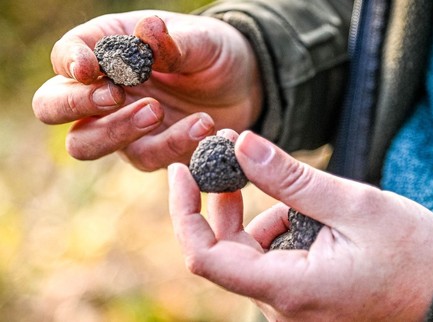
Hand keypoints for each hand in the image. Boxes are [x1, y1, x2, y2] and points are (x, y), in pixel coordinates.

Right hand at [32, 11, 262, 170]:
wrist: (242, 85)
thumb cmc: (211, 51)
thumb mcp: (200, 40)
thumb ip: (172, 42)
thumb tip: (147, 30)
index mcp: (105, 50)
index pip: (65, 56)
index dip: (70, 63)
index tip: (91, 68)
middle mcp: (103, 90)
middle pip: (52, 107)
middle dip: (76, 104)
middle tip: (114, 96)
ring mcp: (121, 126)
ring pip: (86, 143)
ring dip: (119, 130)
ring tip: (157, 111)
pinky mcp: (149, 151)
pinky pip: (146, 158)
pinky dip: (173, 145)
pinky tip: (204, 125)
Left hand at [168, 130, 432, 320]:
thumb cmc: (411, 253)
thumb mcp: (352, 205)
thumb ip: (292, 179)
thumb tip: (242, 144)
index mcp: (289, 288)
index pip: (206, 257)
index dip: (184, 212)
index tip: (181, 171)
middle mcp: (282, 306)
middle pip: (226, 251)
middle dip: (225, 202)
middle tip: (234, 157)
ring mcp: (292, 305)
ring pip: (249, 254)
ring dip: (258, 216)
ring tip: (298, 194)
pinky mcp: (302, 298)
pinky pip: (271, 262)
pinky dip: (277, 231)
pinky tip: (307, 216)